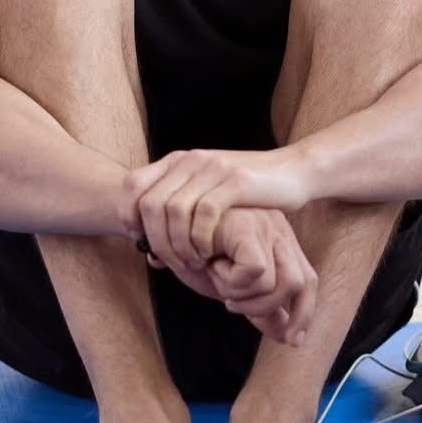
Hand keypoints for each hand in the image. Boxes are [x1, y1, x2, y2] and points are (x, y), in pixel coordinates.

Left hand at [126, 147, 315, 278]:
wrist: (293, 171)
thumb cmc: (247, 191)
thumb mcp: (206, 190)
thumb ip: (178, 207)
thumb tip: (144, 242)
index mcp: (179, 160)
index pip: (133, 184)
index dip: (128, 214)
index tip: (139, 240)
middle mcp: (191, 160)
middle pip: (151, 203)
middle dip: (155, 240)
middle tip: (168, 262)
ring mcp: (213, 169)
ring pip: (174, 210)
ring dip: (177, 243)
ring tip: (190, 262)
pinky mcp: (235, 182)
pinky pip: (204, 213)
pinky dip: (200, 239)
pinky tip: (208, 253)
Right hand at [149, 207, 317, 346]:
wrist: (161, 227)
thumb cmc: (193, 253)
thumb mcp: (231, 285)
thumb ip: (260, 306)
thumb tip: (288, 337)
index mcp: (278, 242)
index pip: (307, 281)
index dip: (304, 314)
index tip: (292, 341)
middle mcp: (277, 229)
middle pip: (301, 284)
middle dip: (267, 309)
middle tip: (230, 303)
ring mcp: (264, 224)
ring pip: (275, 284)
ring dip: (241, 295)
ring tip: (216, 277)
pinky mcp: (246, 225)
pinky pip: (255, 271)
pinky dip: (229, 280)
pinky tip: (209, 265)